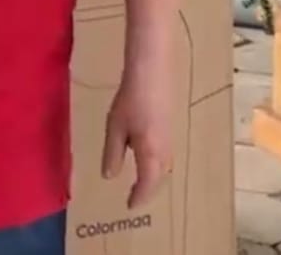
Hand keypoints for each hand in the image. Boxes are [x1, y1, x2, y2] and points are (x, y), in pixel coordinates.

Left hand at [100, 67, 173, 209]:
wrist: (151, 74)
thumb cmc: (130, 101)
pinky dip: (157, 166)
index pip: (147, 184)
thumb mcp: (115, 128)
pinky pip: (165, 157)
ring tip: (141, 183)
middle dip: (147, 190)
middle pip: (158, 179)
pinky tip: (148, 160)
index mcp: (150, 153)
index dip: (138, 197)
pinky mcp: (170, 129)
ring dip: (154, 178)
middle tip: (135, 198)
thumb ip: (113, 153)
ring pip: (164, 168)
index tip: (129, 206)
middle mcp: (164, 151)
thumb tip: (109, 176)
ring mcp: (170, 140)